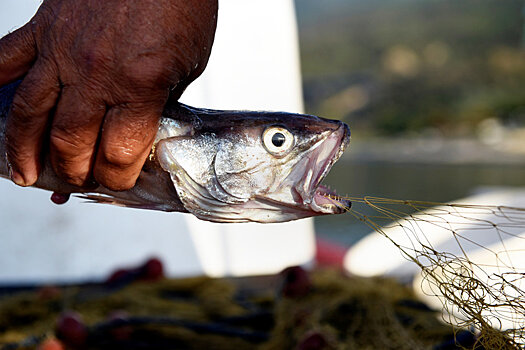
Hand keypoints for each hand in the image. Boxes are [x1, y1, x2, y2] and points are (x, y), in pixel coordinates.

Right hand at [0, 0, 216, 189]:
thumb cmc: (181, 8)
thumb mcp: (188, 65)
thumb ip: (160, 102)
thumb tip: (140, 132)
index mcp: (141, 85)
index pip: (118, 153)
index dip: (116, 178)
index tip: (116, 181)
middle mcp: (96, 73)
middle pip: (70, 142)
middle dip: (73, 172)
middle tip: (77, 179)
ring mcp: (63, 49)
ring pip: (31, 113)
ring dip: (23, 150)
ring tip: (23, 174)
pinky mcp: (44, 26)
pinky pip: (6, 59)